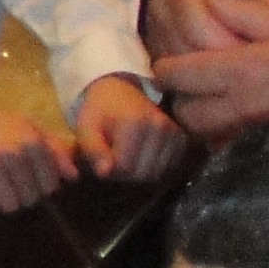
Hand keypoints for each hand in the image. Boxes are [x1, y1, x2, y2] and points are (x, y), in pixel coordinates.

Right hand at [0, 76, 74, 213]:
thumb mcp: (25, 126)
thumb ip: (53, 149)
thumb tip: (73, 178)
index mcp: (32, 141)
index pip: (49, 186)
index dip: (37, 186)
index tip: (24, 176)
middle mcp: (13, 152)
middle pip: (29, 199)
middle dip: (17, 194)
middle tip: (3, 179)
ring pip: (8, 206)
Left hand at [71, 72, 189, 183]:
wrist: (119, 93)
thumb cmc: (99, 112)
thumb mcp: (86, 129)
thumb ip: (94, 151)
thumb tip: (105, 173)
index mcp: (136, 123)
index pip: (126, 168)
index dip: (110, 170)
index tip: (102, 159)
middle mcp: (160, 127)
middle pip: (143, 174)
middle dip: (125, 174)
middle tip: (113, 159)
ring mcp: (175, 133)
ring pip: (156, 174)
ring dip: (139, 172)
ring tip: (125, 155)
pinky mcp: (182, 139)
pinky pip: (167, 169)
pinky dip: (153, 167)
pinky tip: (140, 155)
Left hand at [152, 0, 268, 142]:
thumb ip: (237, 10)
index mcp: (242, 69)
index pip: (179, 76)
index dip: (167, 69)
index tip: (169, 63)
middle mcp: (244, 103)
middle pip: (186, 113)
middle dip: (180, 99)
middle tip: (186, 84)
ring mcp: (257, 127)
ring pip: (205, 133)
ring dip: (198, 118)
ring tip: (204, 99)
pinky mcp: (268, 141)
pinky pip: (228, 144)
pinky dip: (219, 133)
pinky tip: (226, 114)